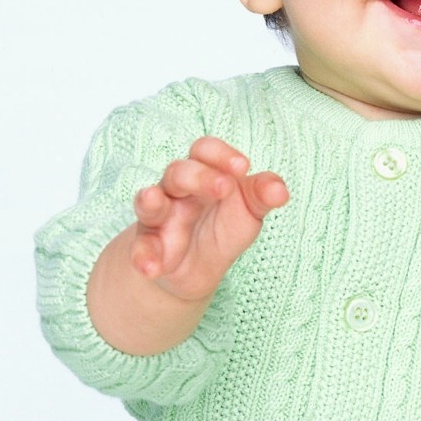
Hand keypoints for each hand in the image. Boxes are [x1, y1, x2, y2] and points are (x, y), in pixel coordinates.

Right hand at [129, 136, 287, 300]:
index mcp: (203, 174)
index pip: (204, 150)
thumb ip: (261, 196)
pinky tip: (151, 269)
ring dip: (150, 200)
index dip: (220, 154)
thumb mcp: (247, 212)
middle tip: (223, 187)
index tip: (243, 167)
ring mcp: (158, 218)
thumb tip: (280, 191)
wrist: (196, 270)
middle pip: (178, 171)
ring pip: (149, 202)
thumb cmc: (222, 227)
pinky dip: (142, 257)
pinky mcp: (147, 247)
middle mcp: (176, 190)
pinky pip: (139, 248)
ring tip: (153, 200)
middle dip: (198, 176)